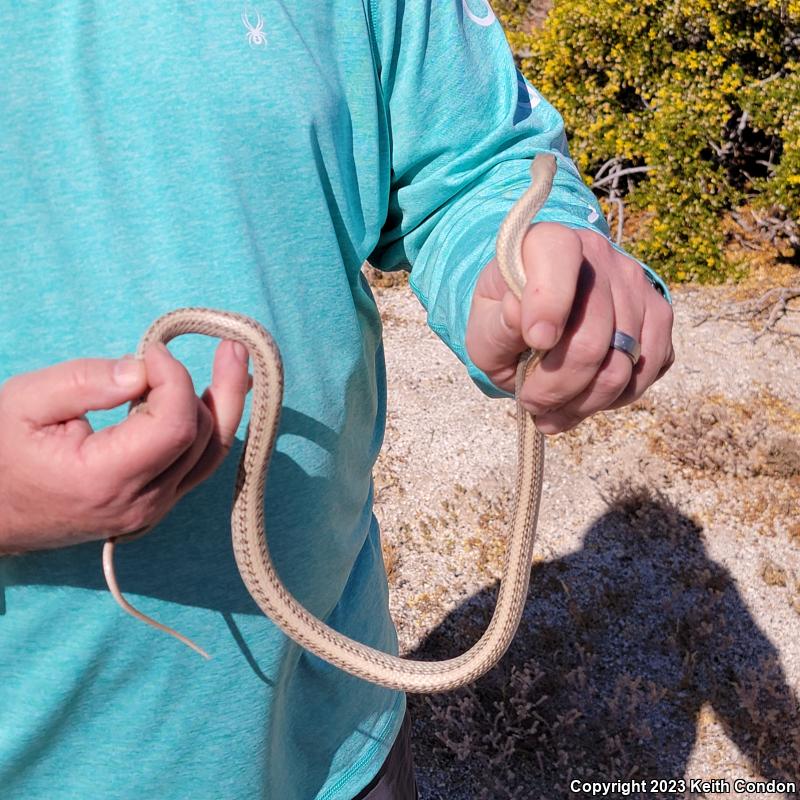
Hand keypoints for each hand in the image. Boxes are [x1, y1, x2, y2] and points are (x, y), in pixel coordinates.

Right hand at [0, 341, 250, 552]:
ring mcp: (152, 511)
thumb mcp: (25, 402)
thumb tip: (144, 370)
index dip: (176, 380)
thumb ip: (87, 381)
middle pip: (203, 440)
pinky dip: (208, 427)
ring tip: (234, 362)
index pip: (174, 427)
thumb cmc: (0, 453)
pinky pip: (196, 466)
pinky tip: (216, 395)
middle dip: (218, 387)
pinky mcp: (154, 507)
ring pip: (210, 455)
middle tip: (229, 345)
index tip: (155, 350)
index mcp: (105, 480)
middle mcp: (140, 504)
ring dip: (225, 406)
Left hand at [465, 222, 673, 433]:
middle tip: (533, 404)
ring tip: (554, 411)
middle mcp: (597, 254)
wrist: (534, 320)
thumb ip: (496, 326)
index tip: (535, 342)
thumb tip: (518, 313)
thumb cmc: (503, 322)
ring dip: (583, 402)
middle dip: (557, 387)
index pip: (557, 257)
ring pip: (621, 366)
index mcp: (545, 243)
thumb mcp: (483, 328)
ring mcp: (635, 284)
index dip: (548, 304)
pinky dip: (614, 399)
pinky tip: (584, 398)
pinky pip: (646, 372)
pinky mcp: (658, 315)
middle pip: (592, 339)